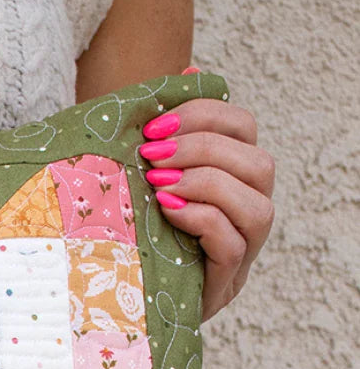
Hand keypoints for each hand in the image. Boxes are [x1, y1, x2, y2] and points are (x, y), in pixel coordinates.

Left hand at [137, 69, 275, 320]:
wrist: (109, 300)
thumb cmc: (126, 226)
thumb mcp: (138, 173)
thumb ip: (164, 127)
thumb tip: (189, 69)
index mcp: (229, 176)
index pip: (244, 128)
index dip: (206, 116)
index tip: (154, 125)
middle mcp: (245, 211)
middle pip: (258, 163)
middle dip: (203, 149)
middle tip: (151, 154)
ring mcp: (241, 251)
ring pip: (258, 204)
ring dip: (207, 184)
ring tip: (158, 184)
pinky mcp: (224, 283)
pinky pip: (234, 244)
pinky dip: (204, 220)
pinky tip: (167, 212)